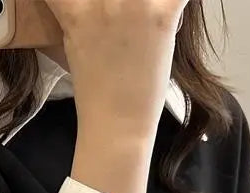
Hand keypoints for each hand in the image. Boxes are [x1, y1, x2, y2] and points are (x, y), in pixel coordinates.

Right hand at [42, 1, 189, 192]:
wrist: (117, 123)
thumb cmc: (94, 85)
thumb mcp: (71, 39)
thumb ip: (73, 5)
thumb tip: (78, 2)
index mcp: (73, 8)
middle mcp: (100, 1)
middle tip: (124, 5)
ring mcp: (133, 6)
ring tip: (144, 7)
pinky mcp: (163, 14)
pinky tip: (178, 4)